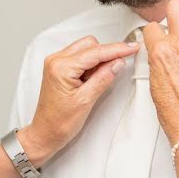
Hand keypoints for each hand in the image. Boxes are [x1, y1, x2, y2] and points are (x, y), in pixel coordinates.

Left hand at [26, 36, 139, 158]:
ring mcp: (56, 63)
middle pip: (90, 45)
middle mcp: (56, 60)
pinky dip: (90, 65)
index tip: (132, 47)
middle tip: (115, 70)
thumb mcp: (86, 101)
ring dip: (97, 60)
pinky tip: (90, 80)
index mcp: (61, 67)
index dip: (117, 49)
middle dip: (105, 55)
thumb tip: (118, 62)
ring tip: (96, 82)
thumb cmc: (59, 122)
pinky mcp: (59, 67)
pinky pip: (79, 57)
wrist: (45, 133)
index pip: (95, 52)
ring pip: (85, 49)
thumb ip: (103, 78)